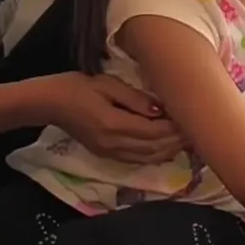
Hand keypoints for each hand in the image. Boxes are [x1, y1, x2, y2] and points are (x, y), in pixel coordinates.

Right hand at [48, 72, 184, 163]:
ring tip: (186, 139)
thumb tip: (161, 109)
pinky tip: (166, 147)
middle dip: (176, 141)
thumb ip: (134, 98)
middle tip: (196, 130)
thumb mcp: (106, 84)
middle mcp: (114, 144)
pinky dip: (155, 155)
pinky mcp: (106, 154)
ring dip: (168, 150)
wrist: (49, 103)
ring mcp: (109, 152)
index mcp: (114, 125)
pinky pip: (137, 159)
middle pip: (154, 148)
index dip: (174, 129)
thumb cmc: (77, 87)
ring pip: (147, 157)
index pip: (153, 132)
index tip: (192, 119)